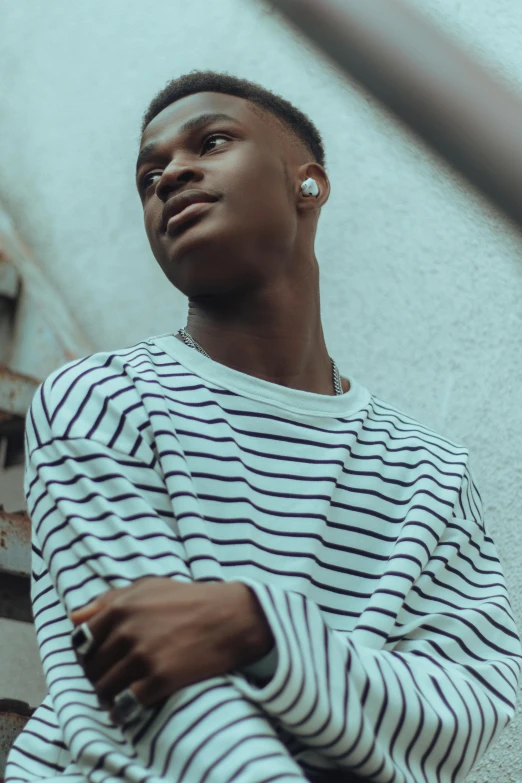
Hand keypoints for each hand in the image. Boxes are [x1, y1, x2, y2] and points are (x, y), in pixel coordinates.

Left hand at [69, 578, 273, 721]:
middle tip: (110, 678)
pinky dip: (123, 710)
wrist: (229, 617)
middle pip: (92, 667)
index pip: (82, 641)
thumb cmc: (188, 599)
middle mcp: (127, 631)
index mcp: (121, 607)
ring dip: (107, 695)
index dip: (87, 653)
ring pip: (104, 688)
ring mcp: (143, 656)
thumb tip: (73, 618)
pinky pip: (126, 704)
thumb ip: (108, 600)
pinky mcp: (160, 679)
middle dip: (97, 675)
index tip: (98, 659)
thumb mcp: (147, 588)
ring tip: (117, 694)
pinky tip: (129, 707)